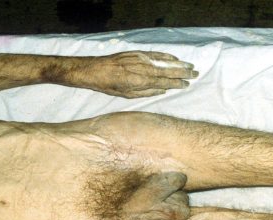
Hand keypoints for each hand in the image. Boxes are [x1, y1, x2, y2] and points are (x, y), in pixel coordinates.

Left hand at [74, 51, 197, 97]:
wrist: (95, 70)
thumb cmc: (109, 85)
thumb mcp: (126, 94)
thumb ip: (146, 92)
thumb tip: (163, 90)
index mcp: (140, 81)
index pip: (164, 82)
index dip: (177, 83)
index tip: (187, 84)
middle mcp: (143, 69)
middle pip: (167, 71)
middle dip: (182, 73)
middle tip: (195, 74)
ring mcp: (141, 59)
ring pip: (164, 62)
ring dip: (178, 64)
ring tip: (190, 66)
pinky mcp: (137, 53)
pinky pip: (155, 55)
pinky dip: (166, 57)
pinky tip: (174, 59)